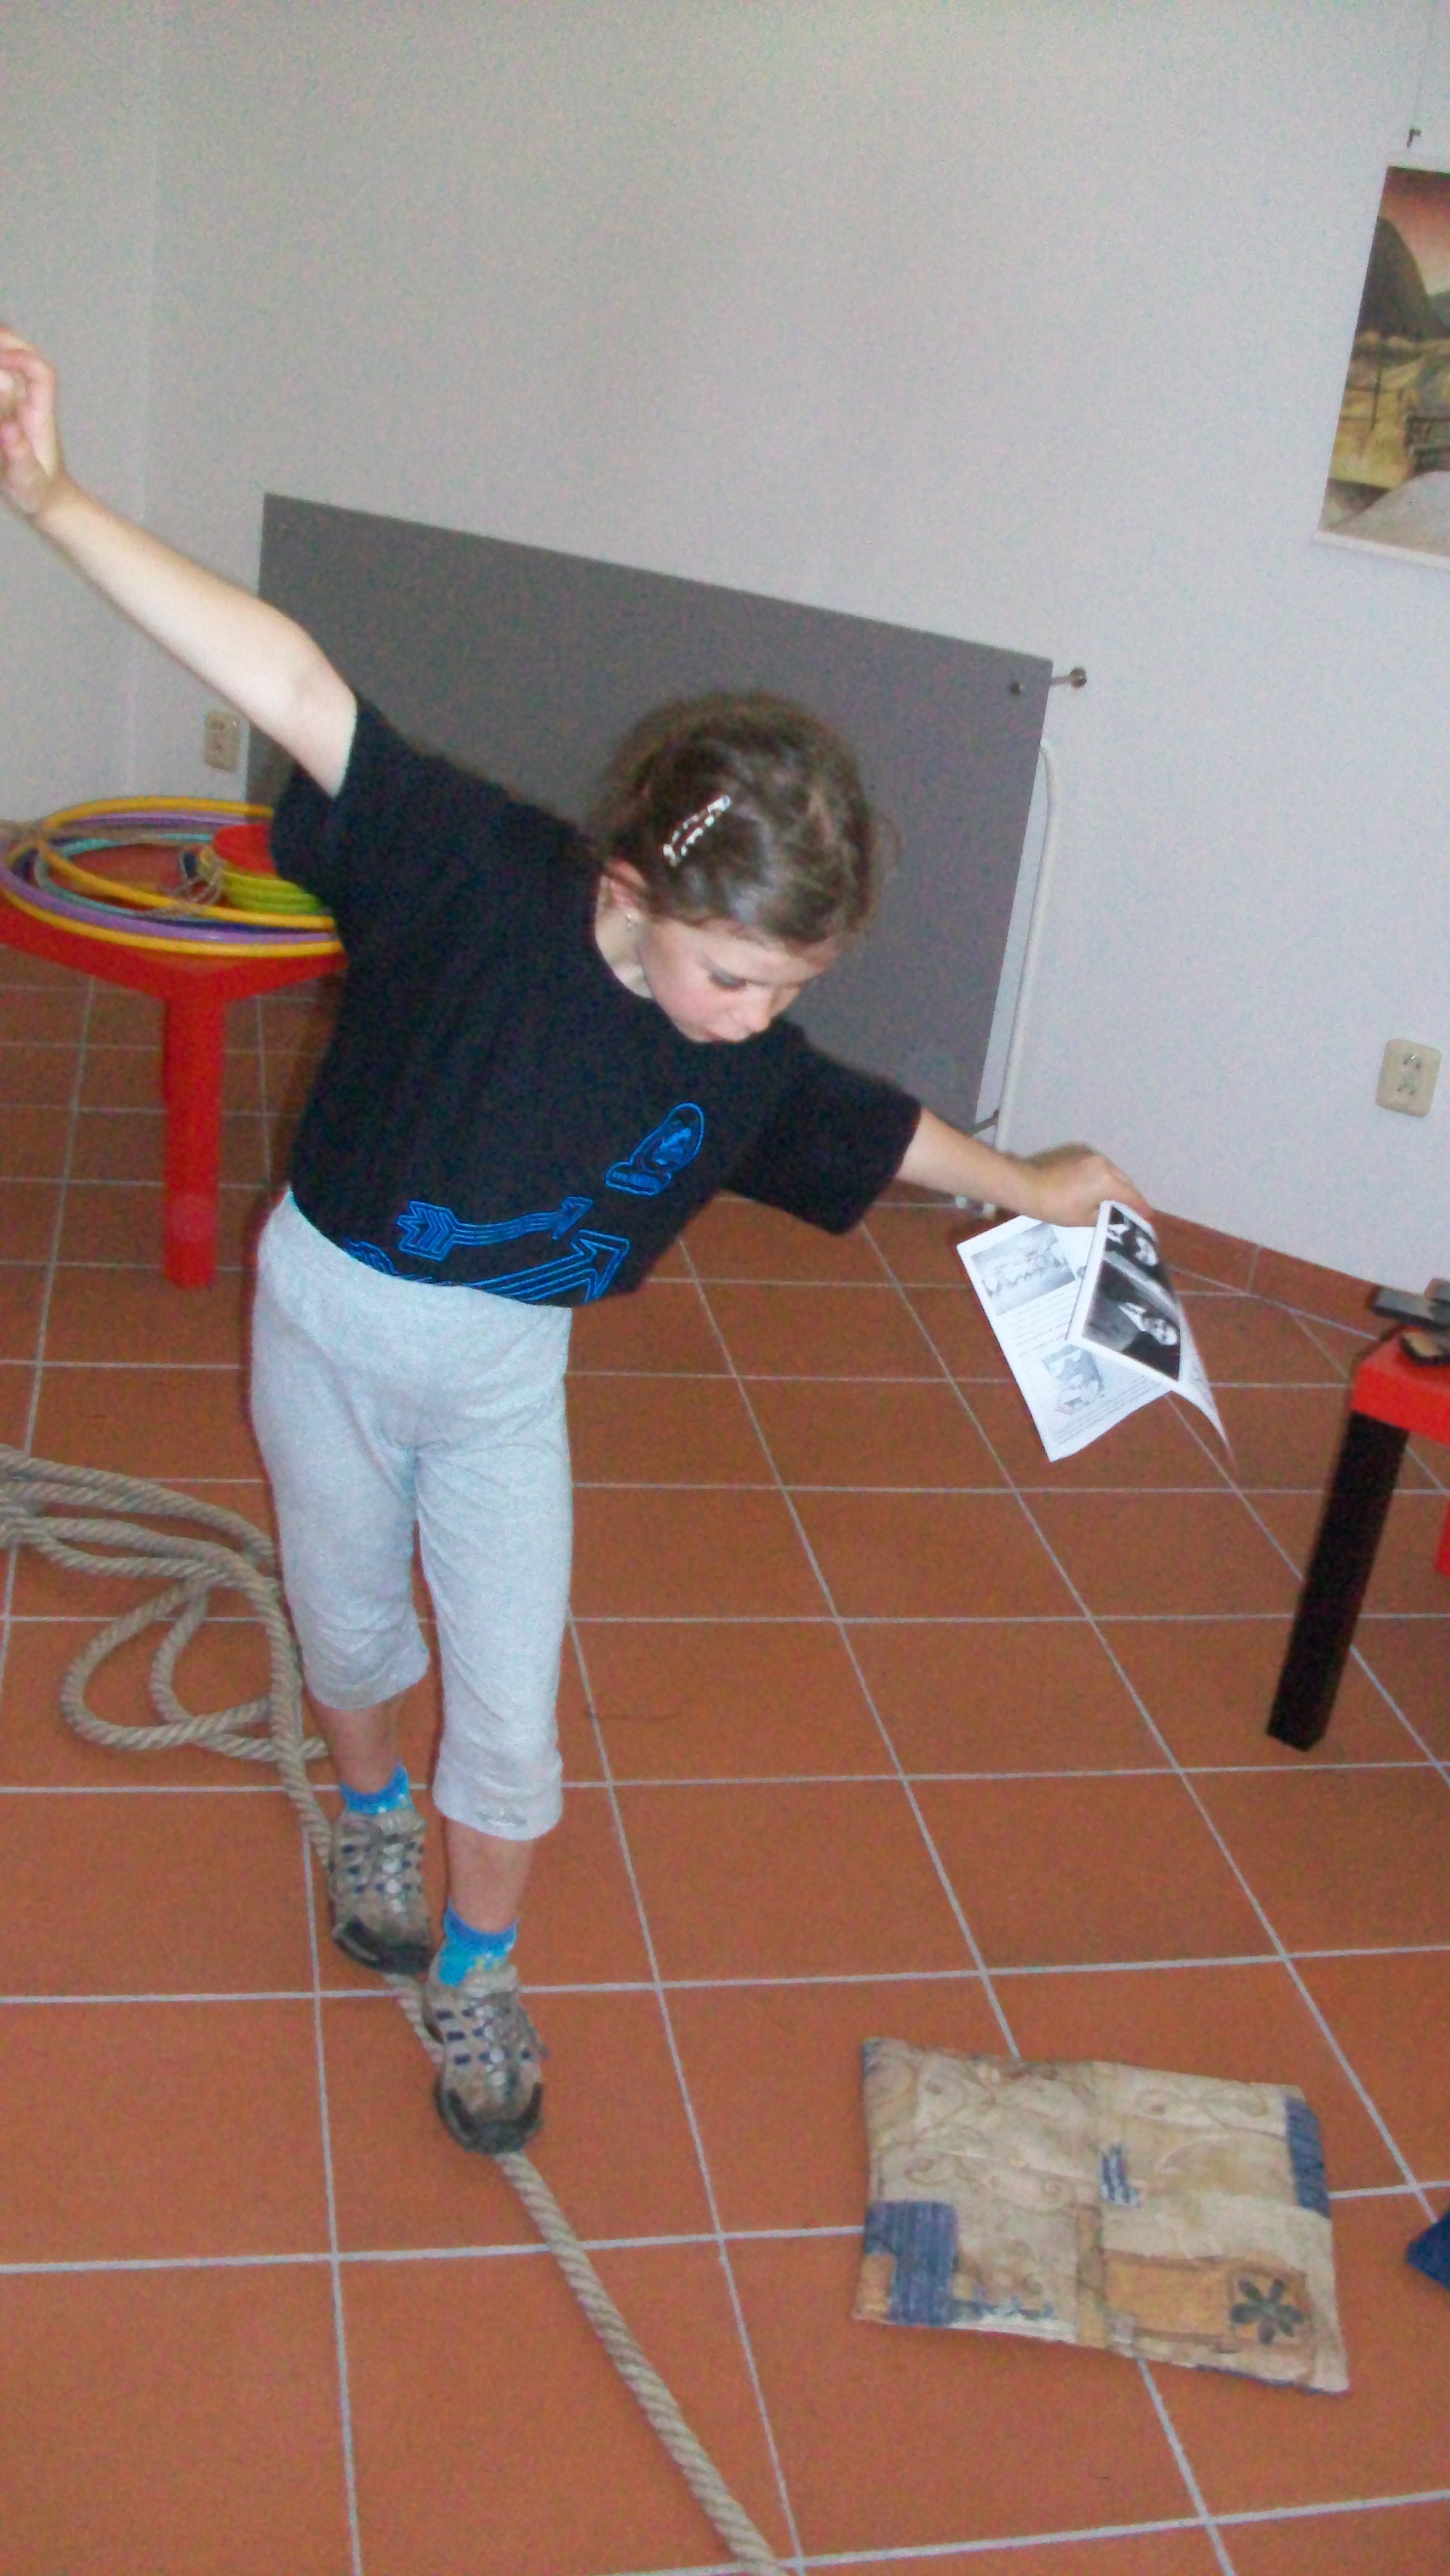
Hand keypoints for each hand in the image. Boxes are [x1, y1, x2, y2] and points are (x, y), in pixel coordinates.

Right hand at [0, 330, 68, 522]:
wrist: (46, 498)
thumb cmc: (38, 490)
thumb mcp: (27, 479)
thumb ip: (18, 455)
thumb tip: (8, 429)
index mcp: (40, 413)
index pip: (41, 373)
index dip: (21, 359)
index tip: (1, 362)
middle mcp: (31, 399)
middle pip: (25, 354)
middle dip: (5, 341)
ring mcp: (20, 399)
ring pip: (11, 360)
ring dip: (0, 348)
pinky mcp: (8, 406)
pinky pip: (5, 376)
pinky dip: (0, 362)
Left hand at [1013, 1143, 1150, 1228]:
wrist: (1027, 1186)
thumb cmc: (1056, 1207)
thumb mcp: (1085, 1219)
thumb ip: (1107, 1216)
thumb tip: (1117, 1216)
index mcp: (1108, 1181)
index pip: (1132, 1196)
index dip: (1141, 1207)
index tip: (1148, 1216)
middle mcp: (1104, 1164)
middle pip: (1125, 1182)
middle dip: (1131, 1196)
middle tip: (1134, 1210)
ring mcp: (1092, 1157)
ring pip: (1113, 1173)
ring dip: (1118, 1185)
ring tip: (1118, 1201)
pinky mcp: (1080, 1154)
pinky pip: (1100, 1167)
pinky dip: (1104, 1178)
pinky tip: (1100, 1189)